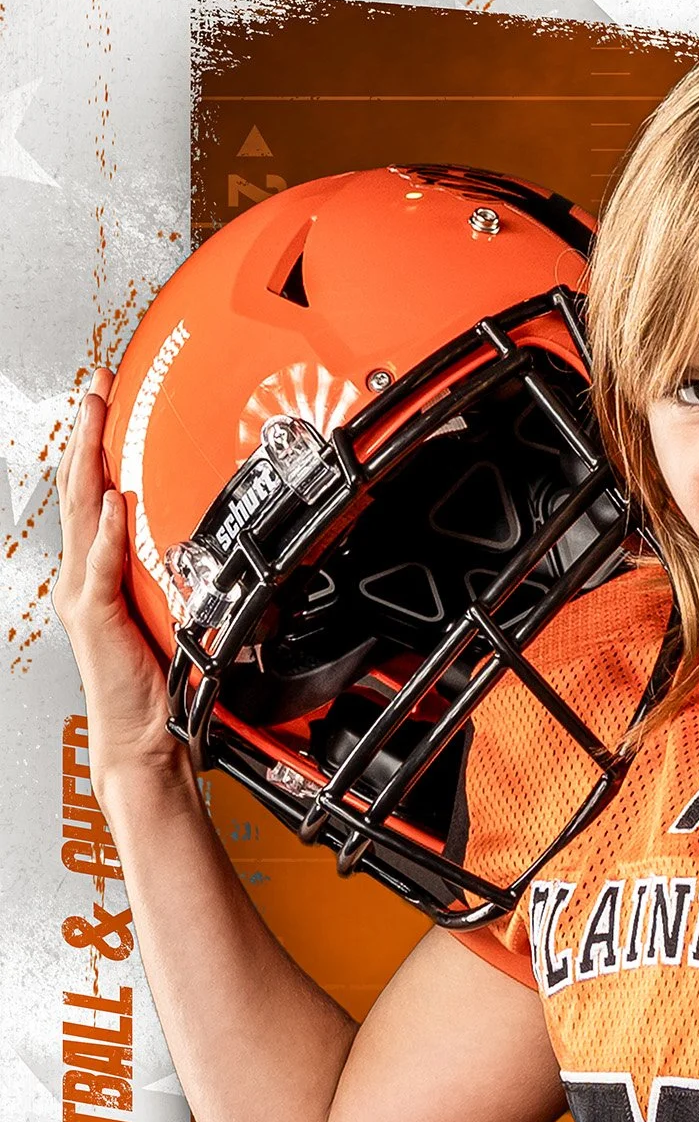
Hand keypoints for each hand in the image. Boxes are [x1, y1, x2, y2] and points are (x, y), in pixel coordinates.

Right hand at [52, 366, 181, 791]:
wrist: (147, 738)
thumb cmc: (159, 686)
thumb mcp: (172, 613)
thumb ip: (171, 571)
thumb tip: (196, 537)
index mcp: (99, 572)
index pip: (94, 492)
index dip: (96, 442)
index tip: (107, 398)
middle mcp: (84, 576)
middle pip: (80, 487)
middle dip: (86, 430)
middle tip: (95, 384)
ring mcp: (84, 594)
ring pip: (82, 513)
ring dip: (88, 461)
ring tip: (95, 416)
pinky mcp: (95, 618)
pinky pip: (101, 567)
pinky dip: (106, 534)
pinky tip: (114, 503)